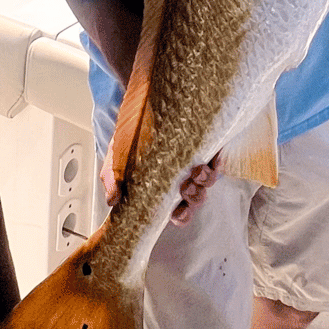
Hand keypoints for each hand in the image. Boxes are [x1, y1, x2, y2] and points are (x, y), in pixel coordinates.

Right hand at [99, 142, 220, 225]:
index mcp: (166, 191)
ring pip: (208, 180)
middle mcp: (184, 180)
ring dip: (205, 180)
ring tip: (196, 171)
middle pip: (196, 198)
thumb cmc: (129, 143)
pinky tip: (210, 158)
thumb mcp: (116, 161)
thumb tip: (112, 200)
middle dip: (194, 197)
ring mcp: (196, 163)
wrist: (139, 113)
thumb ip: (113, 180)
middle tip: (185, 188)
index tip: (176, 212)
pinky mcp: (205, 145)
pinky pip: (217, 158)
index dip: (182, 216)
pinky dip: (216, 161)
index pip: (179, 213)